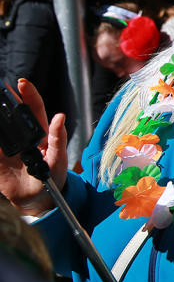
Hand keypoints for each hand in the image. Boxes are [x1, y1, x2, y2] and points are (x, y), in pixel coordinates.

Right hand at [0, 79, 66, 215]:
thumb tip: (60, 116)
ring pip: (1, 126)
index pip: (33, 108)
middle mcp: (22, 135)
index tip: (21, 83)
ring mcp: (8, 145)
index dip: (28, 94)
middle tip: (0, 89)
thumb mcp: (59, 157)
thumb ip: (58, 138)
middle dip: (5, 99)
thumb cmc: (53, 176)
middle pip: (12, 112)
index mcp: (40, 132)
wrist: (38, 198)